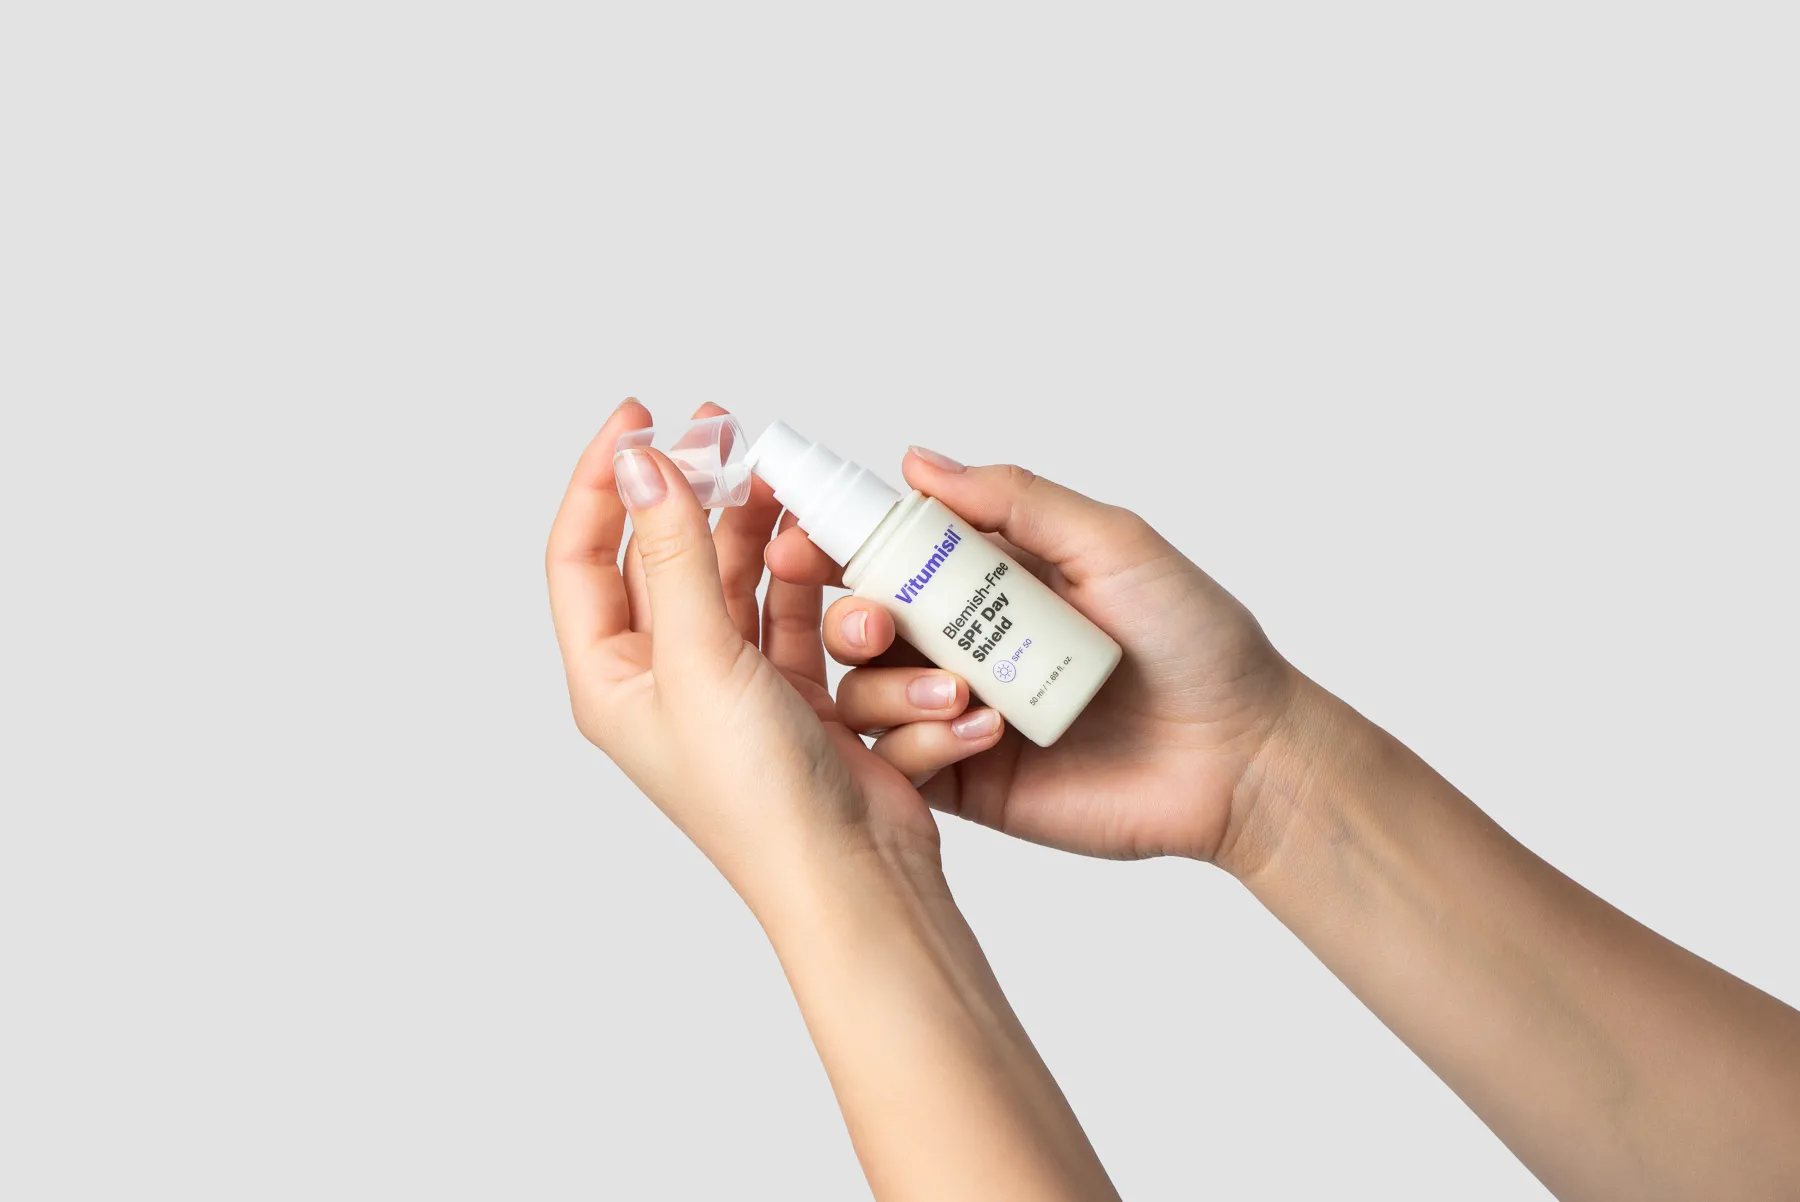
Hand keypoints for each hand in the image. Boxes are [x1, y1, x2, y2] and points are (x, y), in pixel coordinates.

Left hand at [546, 401, 940, 908]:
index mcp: (612, 678)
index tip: (639, 419)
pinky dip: (800, 571)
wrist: (851, 870)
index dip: (604, 480)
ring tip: (776, 472)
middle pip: (662, 555)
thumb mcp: (700, 658)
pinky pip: (786, 608)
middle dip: (689, 488)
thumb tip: (644, 464)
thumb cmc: (759, 795)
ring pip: (730, 575)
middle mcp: (664, 678)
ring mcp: (730, 684)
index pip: (582, 556)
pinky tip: (815, 534)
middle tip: (719, 426)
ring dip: (750, 523)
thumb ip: (675, 554)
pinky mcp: (793, 691)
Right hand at [766, 450, 1302, 866]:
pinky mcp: (968, 781)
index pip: (892, 552)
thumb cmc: (1195, 639)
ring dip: (890, 689)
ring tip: (961, 693)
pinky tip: (984, 734)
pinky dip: (920, 747)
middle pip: (861, 623)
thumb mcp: (1111, 544)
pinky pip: (903, 765)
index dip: (836, 543)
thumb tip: (918, 461)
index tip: (797, 541)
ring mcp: (961, 713)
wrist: (1240, 753)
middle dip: (849, 618)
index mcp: (990, 579)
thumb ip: (1016, 502)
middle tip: (874, 624)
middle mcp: (964, 642)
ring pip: (867, 696)